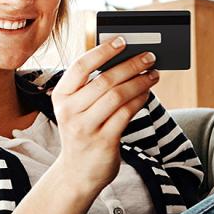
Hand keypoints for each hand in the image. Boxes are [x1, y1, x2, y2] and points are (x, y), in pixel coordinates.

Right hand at [50, 36, 158, 192]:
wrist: (77, 173)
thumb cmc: (82, 132)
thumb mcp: (76, 108)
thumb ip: (91, 86)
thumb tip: (124, 59)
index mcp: (60, 96)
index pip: (80, 66)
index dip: (102, 51)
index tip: (122, 41)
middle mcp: (69, 111)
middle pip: (104, 80)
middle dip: (131, 65)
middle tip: (149, 56)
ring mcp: (85, 128)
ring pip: (118, 96)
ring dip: (139, 82)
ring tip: (153, 74)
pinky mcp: (103, 141)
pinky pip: (126, 114)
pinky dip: (139, 100)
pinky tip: (147, 94)